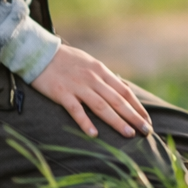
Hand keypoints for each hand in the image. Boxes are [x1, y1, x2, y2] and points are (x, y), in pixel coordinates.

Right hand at [30, 44, 151, 137]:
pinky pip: (76, 110)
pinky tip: (94, 135)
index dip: (137, 107)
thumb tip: (120, 88)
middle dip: (134, 117)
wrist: (40, 52)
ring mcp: (78, 86)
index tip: (147, 120)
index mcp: (101, 71)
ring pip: (102, 106)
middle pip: (117, 101)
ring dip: (117, 121)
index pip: (124, 92)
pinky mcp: (62, 93)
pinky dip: (85, 122)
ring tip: (129, 134)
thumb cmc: (66, 60)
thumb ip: (104, 76)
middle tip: (147, 131)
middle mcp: (93, 79)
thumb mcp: (89, 63)